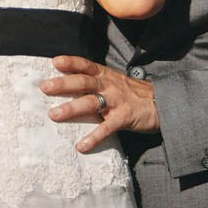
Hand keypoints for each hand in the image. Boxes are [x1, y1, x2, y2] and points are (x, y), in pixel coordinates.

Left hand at [40, 56, 159, 152]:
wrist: (162, 103)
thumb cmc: (133, 94)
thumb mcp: (115, 81)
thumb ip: (96, 82)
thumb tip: (68, 83)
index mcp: (106, 75)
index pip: (86, 65)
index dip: (71, 62)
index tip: (55, 62)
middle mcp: (109, 85)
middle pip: (84, 82)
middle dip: (63, 84)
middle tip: (45, 87)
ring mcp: (117, 101)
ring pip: (91, 102)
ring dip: (71, 108)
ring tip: (54, 115)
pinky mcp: (124, 117)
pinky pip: (107, 128)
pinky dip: (94, 137)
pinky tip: (81, 146)